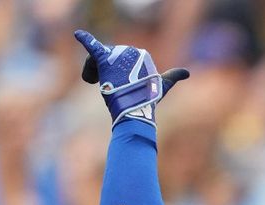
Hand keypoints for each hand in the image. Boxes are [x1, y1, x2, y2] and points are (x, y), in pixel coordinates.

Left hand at [74, 29, 188, 125]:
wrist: (137, 109)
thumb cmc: (149, 99)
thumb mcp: (162, 85)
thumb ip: (172, 77)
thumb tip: (186, 73)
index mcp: (142, 55)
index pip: (122, 61)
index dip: (118, 74)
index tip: (121, 87)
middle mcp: (129, 51)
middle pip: (109, 60)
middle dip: (106, 73)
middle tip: (110, 88)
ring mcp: (117, 55)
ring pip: (99, 60)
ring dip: (96, 71)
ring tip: (99, 83)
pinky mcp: (104, 59)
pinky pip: (92, 47)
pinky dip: (85, 39)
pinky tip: (78, 34)